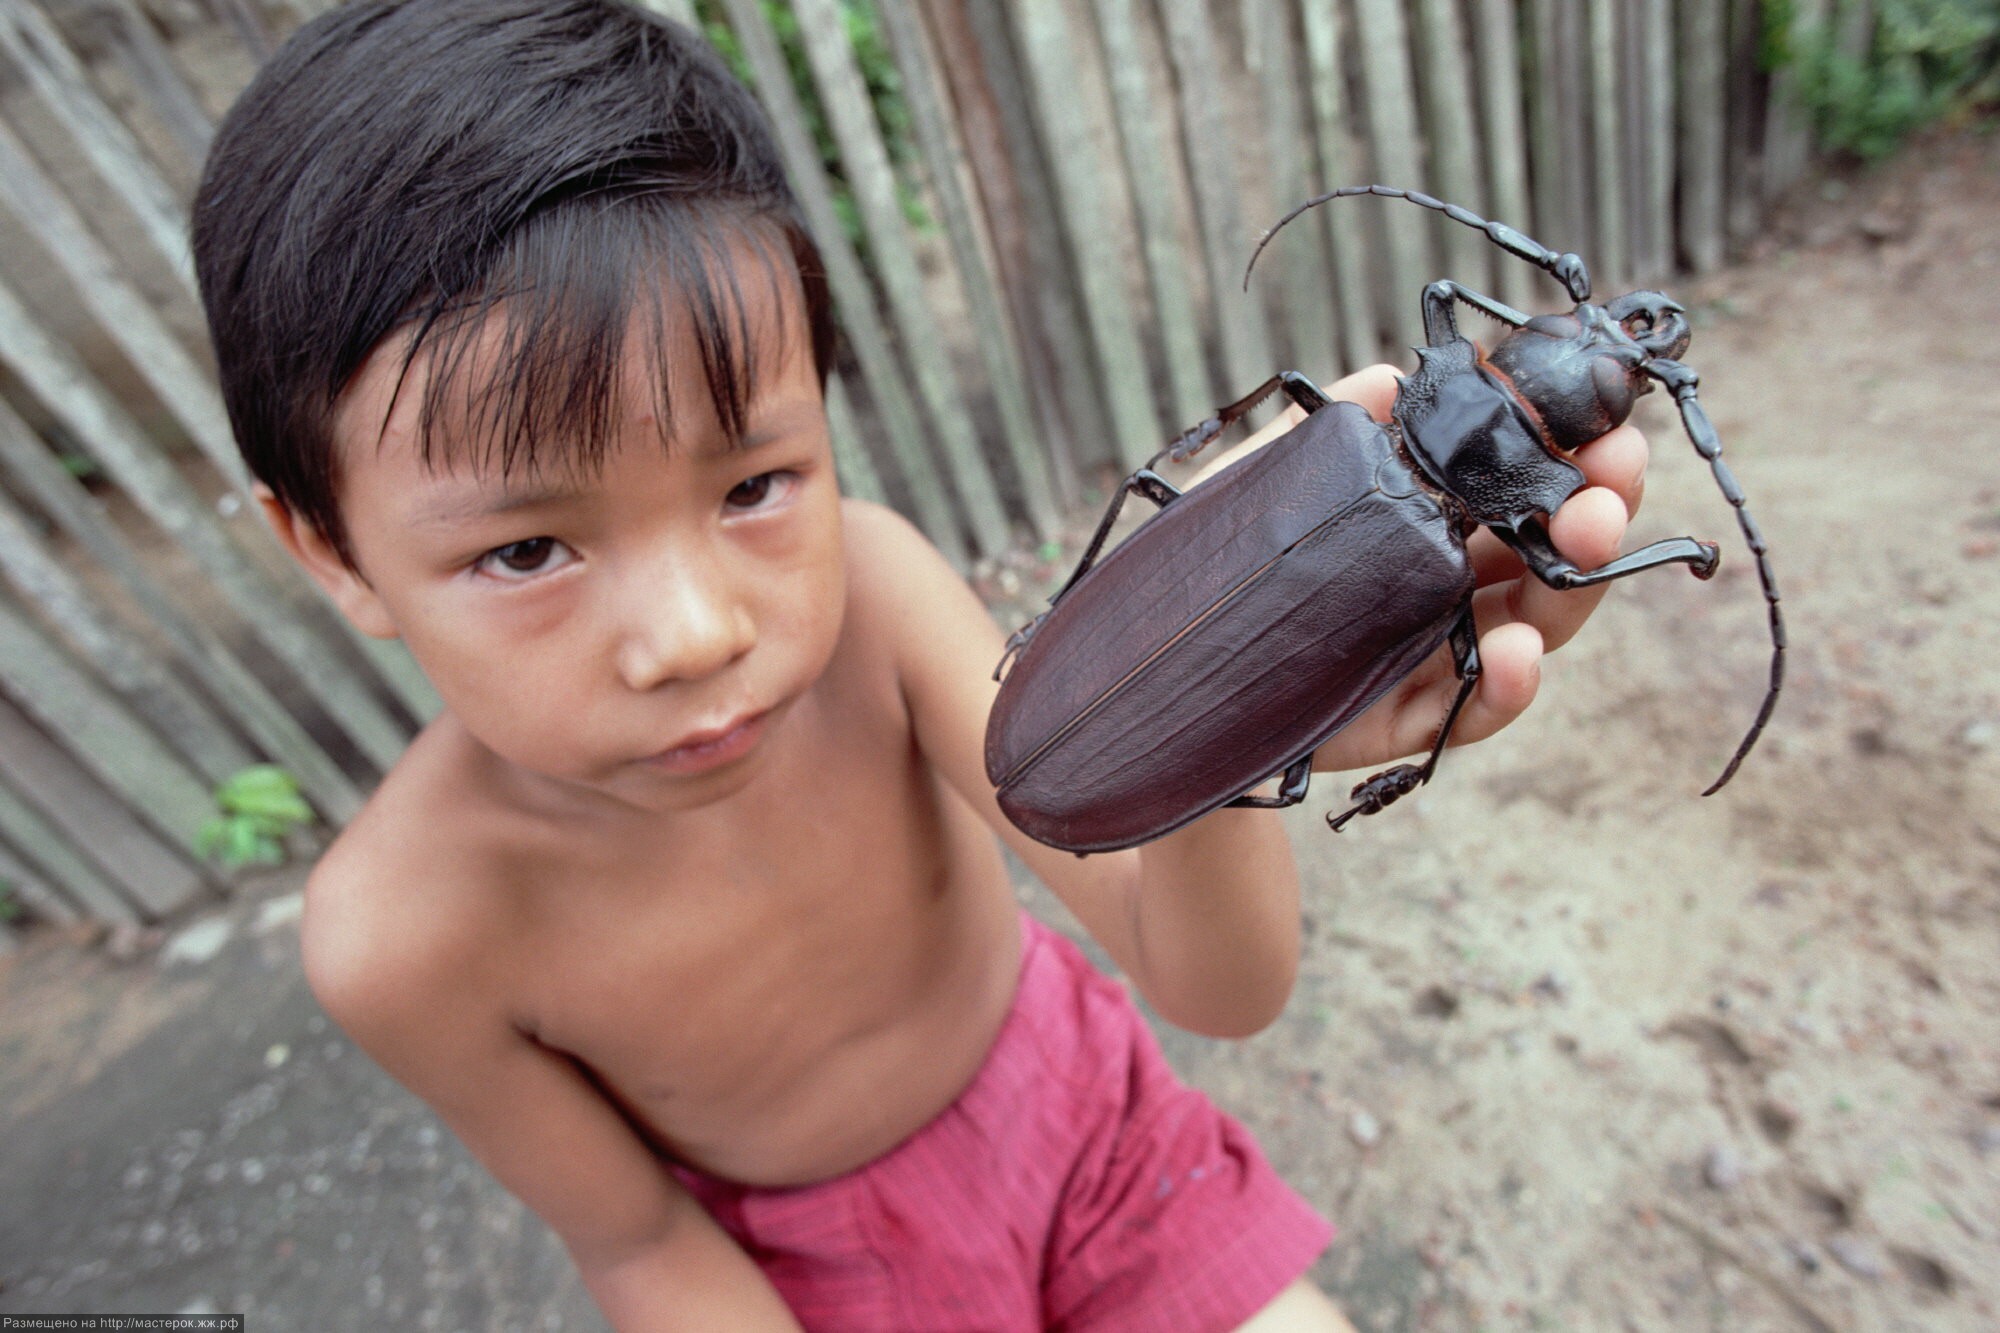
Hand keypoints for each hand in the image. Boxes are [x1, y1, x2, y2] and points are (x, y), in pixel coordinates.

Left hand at [1187, 364, 1645, 774]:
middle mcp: (1446, 588)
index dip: (1579, 457)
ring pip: (1530, 629)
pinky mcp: (1397, 721)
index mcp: (1434, 522)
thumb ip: (1336, 425)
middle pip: (1550, 555)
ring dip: (1571, 589)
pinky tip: (1517, 653)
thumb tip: (1394, 376)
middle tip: (1615, 479)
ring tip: (1584, 542)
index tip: (1611, 426)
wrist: (1153, 660)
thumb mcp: (1264, 475)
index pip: (1527, 487)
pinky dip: (1505, 687)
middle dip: (1598, 511)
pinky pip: (1469, 714)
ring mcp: (1430, 656)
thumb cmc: (1217, 560)